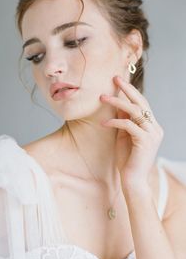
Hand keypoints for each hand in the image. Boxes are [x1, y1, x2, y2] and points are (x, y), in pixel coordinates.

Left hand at [100, 75, 163, 191]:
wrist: (133, 180)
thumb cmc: (127, 159)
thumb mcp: (124, 136)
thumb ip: (124, 121)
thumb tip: (117, 106)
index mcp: (152, 126)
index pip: (142, 103)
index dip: (130, 91)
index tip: (119, 80)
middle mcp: (155, 128)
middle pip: (141, 102)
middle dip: (127, 89)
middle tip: (115, 78)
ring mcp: (152, 134)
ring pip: (134, 111)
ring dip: (117, 103)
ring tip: (102, 98)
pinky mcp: (145, 141)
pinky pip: (128, 125)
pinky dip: (114, 122)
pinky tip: (103, 123)